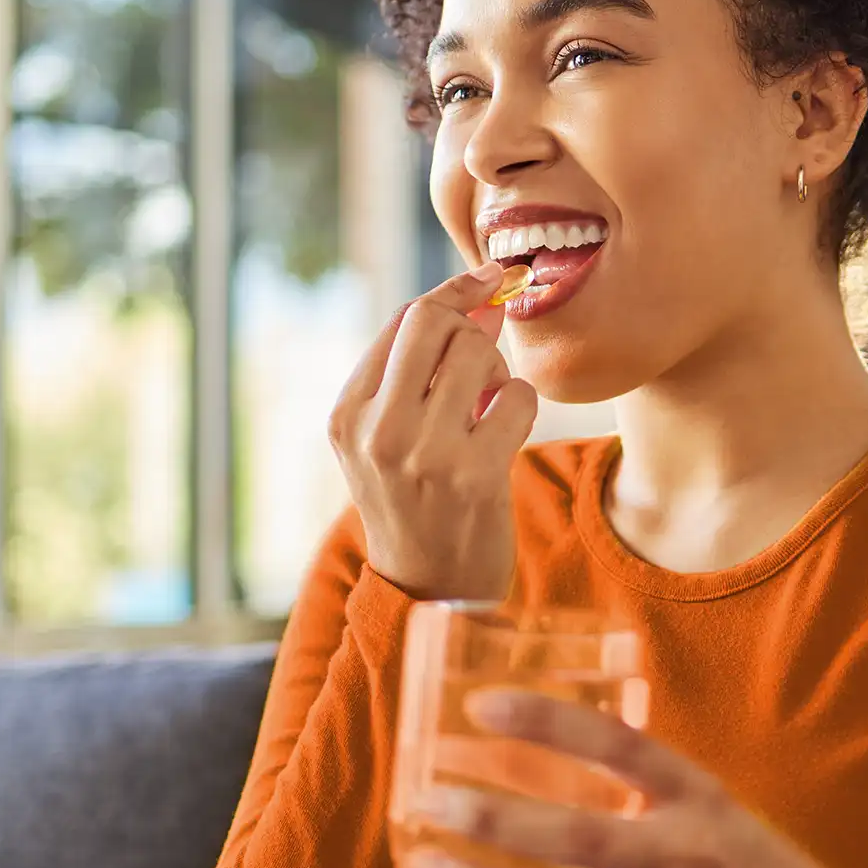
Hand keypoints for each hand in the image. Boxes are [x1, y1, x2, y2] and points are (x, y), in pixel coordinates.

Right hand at [328, 266, 537, 601]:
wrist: (431, 590)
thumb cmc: (418, 500)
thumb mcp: (391, 436)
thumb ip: (422, 369)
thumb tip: (485, 298)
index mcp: (346, 413)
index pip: (402, 319)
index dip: (454, 291)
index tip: (490, 277)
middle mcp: (376, 429)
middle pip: (436, 323)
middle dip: (474, 326)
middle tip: (484, 362)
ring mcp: (423, 452)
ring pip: (477, 353)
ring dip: (497, 371)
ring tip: (487, 407)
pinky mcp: (472, 474)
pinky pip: (517, 396)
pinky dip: (521, 405)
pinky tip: (505, 435)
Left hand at [407, 688, 862, 867]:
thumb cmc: (746, 856)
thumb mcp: (711, 801)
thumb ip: (643, 781)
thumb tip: (550, 742)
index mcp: (699, 794)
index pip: (620, 746)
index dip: (550, 724)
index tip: (482, 706)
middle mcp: (685, 852)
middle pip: (582, 838)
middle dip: (499, 820)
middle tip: (430, 800)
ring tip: (428, 867)